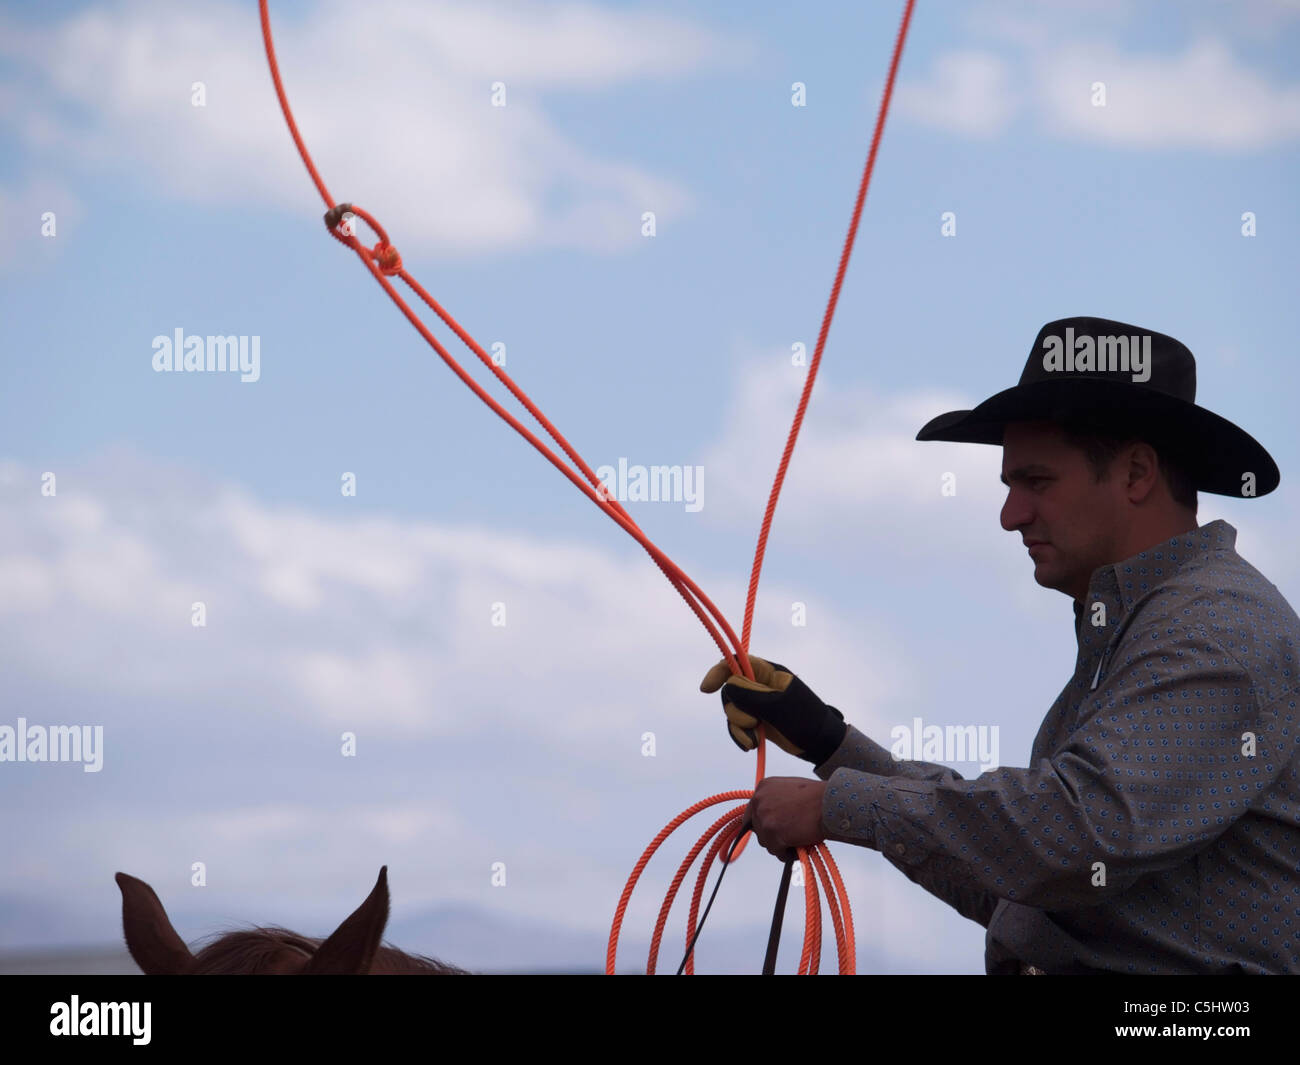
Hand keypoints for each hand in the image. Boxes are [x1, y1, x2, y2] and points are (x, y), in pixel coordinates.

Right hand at [699, 654, 845, 764]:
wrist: (820, 743)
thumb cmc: (805, 719)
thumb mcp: (779, 705)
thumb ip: (752, 694)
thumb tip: (728, 684)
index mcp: (768, 672)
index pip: (737, 662)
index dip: (718, 671)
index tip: (706, 688)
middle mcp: (759, 685)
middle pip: (730, 690)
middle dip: (736, 710)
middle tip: (753, 723)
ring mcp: (757, 703)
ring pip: (732, 710)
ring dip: (739, 727)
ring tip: (755, 740)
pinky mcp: (756, 720)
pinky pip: (737, 725)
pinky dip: (740, 736)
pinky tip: (751, 745)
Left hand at [742, 777, 828, 858]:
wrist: (830, 802)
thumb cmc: (818, 796)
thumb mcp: (790, 789)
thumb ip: (776, 800)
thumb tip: (772, 818)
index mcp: (763, 787)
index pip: (752, 812)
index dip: (761, 824)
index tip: (770, 831)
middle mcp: (759, 800)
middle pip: (757, 828)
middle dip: (771, 835)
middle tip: (789, 837)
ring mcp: (764, 817)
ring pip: (765, 841)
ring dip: (779, 845)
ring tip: (797, 842)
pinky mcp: (772, 833)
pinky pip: (776, 851)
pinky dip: (787, 854)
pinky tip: (798, 850)